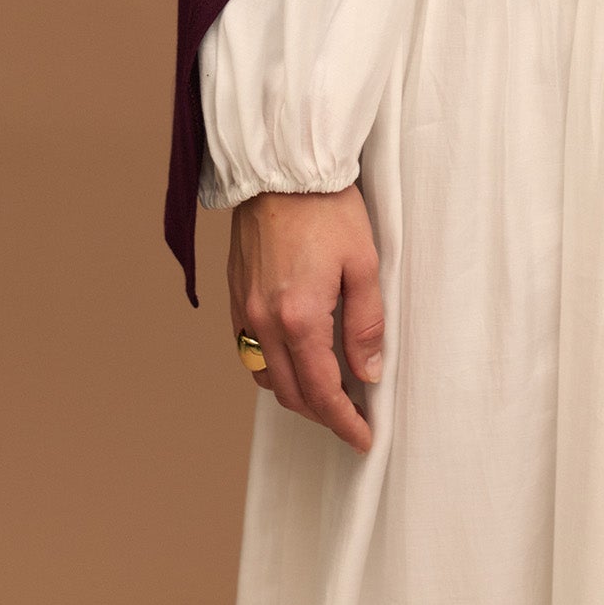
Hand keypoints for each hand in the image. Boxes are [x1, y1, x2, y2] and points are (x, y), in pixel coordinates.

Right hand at [227, 183, 383, 453]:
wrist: (283, 167)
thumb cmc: (328, 207)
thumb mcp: (364, 262)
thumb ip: (366, 323)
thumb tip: (368, 373)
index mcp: (299, 317)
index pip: (322, 391)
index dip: (344, 421)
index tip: (364, 438)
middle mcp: (264, 321)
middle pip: (291, 393)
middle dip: (322, 414)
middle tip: (351, 419)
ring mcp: (244, 309)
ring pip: (265, 376)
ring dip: (295, 393)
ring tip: (327, 391)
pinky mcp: (236, 293)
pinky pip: (248, 350)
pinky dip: (271, 367)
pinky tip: (294, 358)